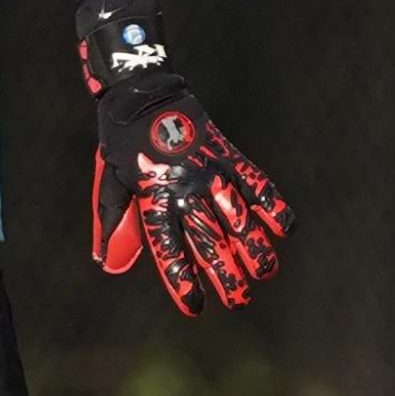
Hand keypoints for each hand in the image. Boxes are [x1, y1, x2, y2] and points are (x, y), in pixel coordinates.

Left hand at [74, 0, 290, 316]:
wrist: (142, 89)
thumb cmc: (122, 141)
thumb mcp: (111, 182)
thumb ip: (114, 224)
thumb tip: (109, 266)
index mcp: (151, 197)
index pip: (168, 248)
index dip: (182, 279)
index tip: (195, 307)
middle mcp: (183, 188)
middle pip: (209, 240)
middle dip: (227, 275)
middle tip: (240, 301)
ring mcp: (209, 170)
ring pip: (238, 217)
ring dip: (255, 247)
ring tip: (266, 272)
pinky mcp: (227, 153)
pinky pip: (255, 182)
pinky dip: (273, 204)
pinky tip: (285, 228)